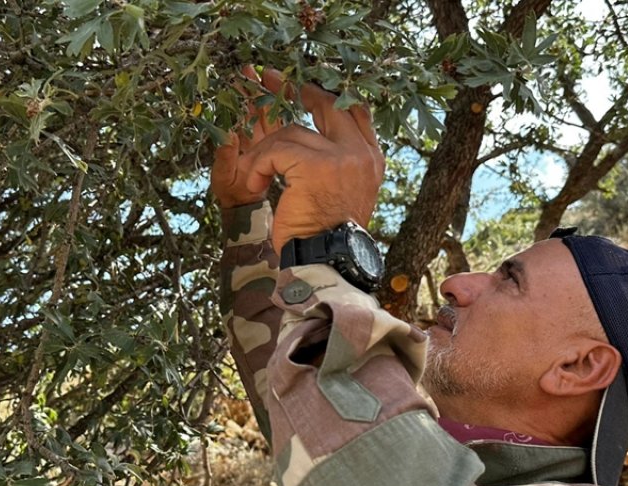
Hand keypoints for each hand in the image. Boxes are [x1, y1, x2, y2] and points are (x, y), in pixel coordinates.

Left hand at [213, 68, 384, 252]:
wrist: (327, 263)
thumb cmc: (327, 235)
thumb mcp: (343, 193)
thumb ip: (340, 163)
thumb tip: (319, 136)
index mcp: (372, 159)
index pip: (356, 111)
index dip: (327, 97)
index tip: (304, 88)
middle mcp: (362, 154)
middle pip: (327, 106)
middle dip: (296, 90)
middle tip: (270, 80)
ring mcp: (342, 158)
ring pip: (291, 132)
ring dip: (265, 154)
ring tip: (255, 178)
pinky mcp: (316, 166)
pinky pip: (276, 151)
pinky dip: (258, 167)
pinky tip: (255, 187)